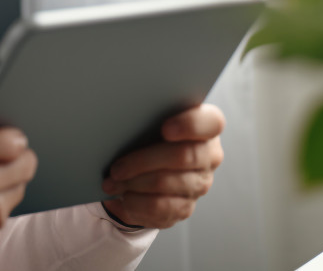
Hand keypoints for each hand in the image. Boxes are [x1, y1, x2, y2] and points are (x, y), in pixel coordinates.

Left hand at [100, 103, 224, 228]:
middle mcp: (209, 156)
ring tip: (111, 183)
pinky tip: (123, 198)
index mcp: (207, 126)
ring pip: (166, 183)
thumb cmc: (151, 133)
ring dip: (133, 184)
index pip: (212, 122)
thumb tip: (121, 116)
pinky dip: (137, 203)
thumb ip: (149, 114)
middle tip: (116, 167)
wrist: (150, 165)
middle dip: (143, 161)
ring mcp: (200, 183)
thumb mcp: (152, 119)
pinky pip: (161, 208)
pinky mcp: (186, 206)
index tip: (165, 128)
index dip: (190, 125)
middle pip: (183, 156)